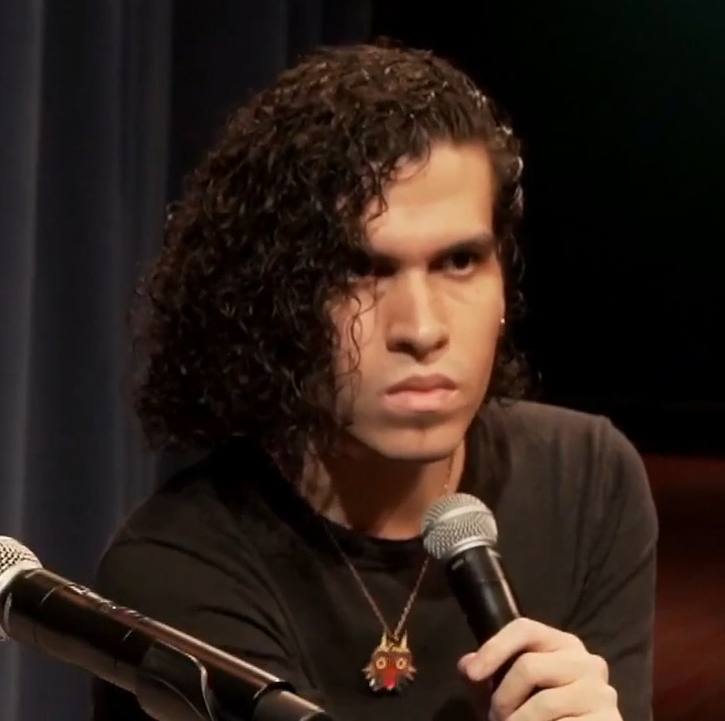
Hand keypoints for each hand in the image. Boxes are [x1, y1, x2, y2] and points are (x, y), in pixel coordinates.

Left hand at [457, 618, 620, 720]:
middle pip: (529, 666)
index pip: (525, 629)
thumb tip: (467, 665)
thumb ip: (485, 676)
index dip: (494, 648)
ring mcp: (601, 692)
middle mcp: (587, 660)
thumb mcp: (508, 693)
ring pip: (544, 702)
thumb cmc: (540, 716)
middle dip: (502, 698)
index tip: (473, 673)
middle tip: (495, 718)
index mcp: (563, 644)